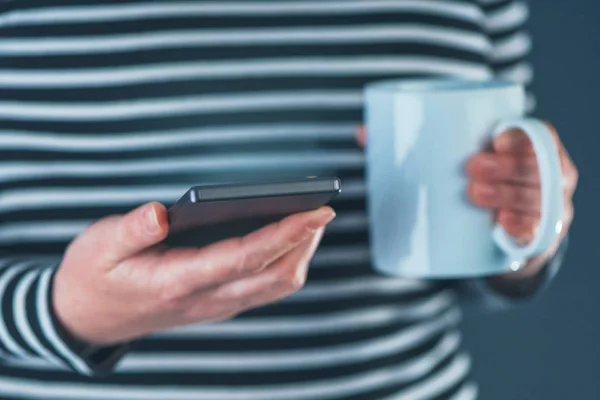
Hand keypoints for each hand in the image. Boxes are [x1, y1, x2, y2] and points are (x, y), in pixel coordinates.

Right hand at [53, 202, 334, 344]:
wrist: (89, 317)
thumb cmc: (94, 276)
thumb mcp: (99, 247)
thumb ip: (131, 229)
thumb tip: (161, 212)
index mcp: (178, 280)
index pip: (246, 257)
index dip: (285, 234)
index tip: (315, 212)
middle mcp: (206, 298)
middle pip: (274, 276)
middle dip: (305, 243)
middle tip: (321, 209)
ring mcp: (215, 305)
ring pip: (275, 286)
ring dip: (300, 255)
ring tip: (311, 221)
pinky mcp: (218, 303)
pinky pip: (264, 288)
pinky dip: (286, 264)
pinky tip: (288, 241)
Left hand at [356, 123, 577, 277]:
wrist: (500, 234)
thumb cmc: (475, 182)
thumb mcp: (458, 161)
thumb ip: (417, 144)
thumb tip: (364, 133)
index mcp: (533, 149)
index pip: (540, 134)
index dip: (522, 135)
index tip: (493, 139)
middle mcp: (549, 177)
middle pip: (539, 168)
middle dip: (508, 167)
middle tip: (472, 170)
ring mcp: (548, 209)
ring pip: (540, 200)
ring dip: (513, 197)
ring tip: (477, 196)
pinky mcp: (538, 239)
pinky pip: (538, 235)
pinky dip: (523, 231)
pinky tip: (505, 229)